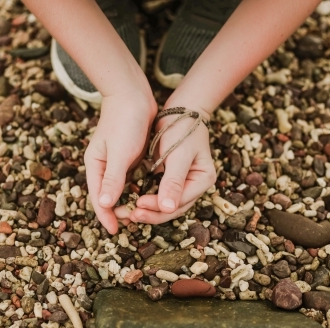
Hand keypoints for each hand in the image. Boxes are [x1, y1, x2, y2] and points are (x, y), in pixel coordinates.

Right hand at [84, 90, 156, 233]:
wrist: (133, 94)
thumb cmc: (125, 121)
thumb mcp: (120, 152)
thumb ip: (113, 178)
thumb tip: (104, 204)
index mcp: (95, 164)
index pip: (98, 197)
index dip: (106, 215)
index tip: (115, 230)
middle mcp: (103, 165)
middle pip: (107, 195)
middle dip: (116, 211)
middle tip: (130, 224)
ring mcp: (116, 160)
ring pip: (119, 188)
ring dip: (126, 201)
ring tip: (137, 215)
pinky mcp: (128, 155)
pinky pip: (129, 178)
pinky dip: (135, 189)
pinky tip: (143, 196)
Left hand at [115, 109, 215, 223]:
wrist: (179, 110)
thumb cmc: (181, 128)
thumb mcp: (178, 154)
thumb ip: (173, 182)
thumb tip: (168, 208)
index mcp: (203, 180)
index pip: (180, 203)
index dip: (159, 209)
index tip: (138, 206)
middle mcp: (195, 185)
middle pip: (173, 208)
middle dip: (151, 214)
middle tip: (129, 215)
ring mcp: (183, 183)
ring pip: (164, 204)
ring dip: (147, 210)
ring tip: (127, 213)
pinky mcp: (171, 178)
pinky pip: (158, 194)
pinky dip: (146, 199)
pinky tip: (131, 202)